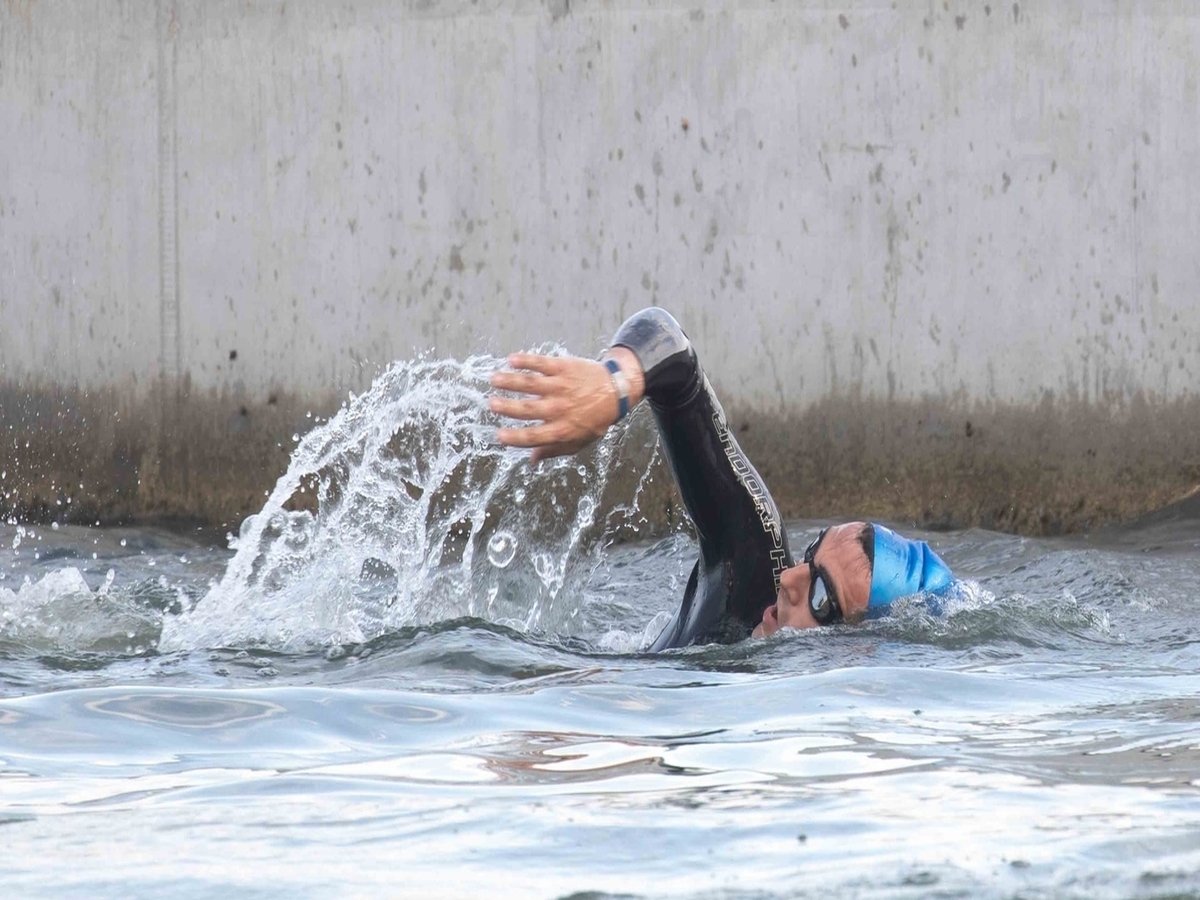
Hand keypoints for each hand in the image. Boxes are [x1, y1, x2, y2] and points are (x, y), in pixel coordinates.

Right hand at [489, 347, 644, 463]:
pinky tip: (511, 360)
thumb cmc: (595, 419)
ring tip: (493, 379)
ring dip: (510, 381)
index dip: (514, 437)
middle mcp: (559, 408)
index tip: (498, 435)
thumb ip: (554, 451)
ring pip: (530, 384)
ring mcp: (560, 386)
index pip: (532, 436)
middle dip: (506, 407)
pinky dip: (526, 360)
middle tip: (491, 404)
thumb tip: (531, 460)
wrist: (615, 390)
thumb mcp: (578, 441)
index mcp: (562, 429)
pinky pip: (541, 363)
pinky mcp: (563, 367)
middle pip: (527, 409)